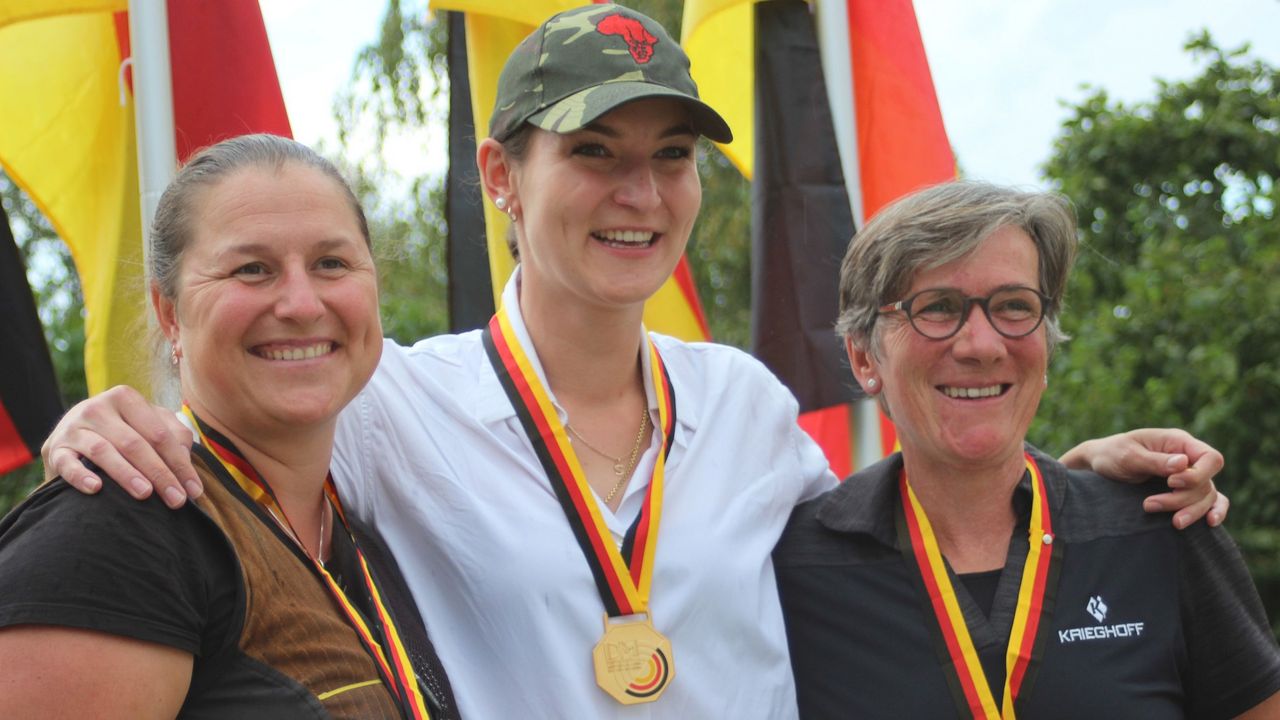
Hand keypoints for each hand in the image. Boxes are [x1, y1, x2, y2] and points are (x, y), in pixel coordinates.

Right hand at [41, 385, 201, 508]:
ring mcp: (73, 427)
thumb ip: (173, 436)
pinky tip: (97, 489)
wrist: (73, 435)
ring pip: (103, 451)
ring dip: (126, 474)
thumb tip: (186, 459)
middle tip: (176, 500)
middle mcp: (97, 407)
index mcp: (125, 398)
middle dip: (159, 474)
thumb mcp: (149, 426)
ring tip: (145, 493)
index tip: (194, 491)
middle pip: (134, 443)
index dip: (179, 463)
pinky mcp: (54, 448)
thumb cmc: (123, 431)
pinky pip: (67, 463)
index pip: (159, 434)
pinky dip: (81, 476)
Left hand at [1059, 428, 1226, 528]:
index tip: (1171, 482)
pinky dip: (1213, 512)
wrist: (1099, 465)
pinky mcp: (1185, 491)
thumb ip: (1155, 461)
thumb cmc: (1112, 454)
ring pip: (1207, 497)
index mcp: (1178, 442)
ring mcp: (1189, 476)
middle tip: (1149, 505)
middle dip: (1181, 499)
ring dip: (1190, 511)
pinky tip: (1210, 523)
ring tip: (1172, 523)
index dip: (1197, 474)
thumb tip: (1183, 464)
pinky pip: (1210, 501)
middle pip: (1206, 483)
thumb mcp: (1128, 455)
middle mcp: (1188, 458)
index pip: (1210, 458)